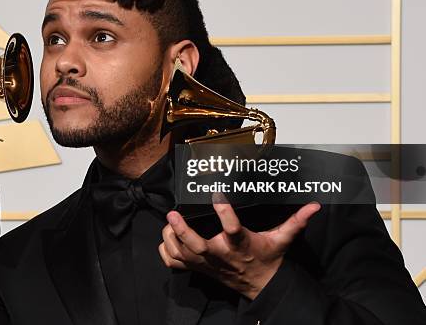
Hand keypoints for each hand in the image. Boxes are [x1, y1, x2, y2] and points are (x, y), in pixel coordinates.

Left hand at [158, 200, 320, 299]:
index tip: (217, 194)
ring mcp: (207, 264)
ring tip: (168, 223)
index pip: (232, 228)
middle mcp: (221, 255)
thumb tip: (314, 206)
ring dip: (171, 239)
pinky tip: (167, 239)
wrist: (259, 286)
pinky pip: (176, 264)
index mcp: (241, 244)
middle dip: (183, 231)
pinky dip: (166, 252)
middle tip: (174, 213)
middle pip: (197, 246)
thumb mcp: (282, 240)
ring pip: (182, 254)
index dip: (224, 212)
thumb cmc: (267, 259)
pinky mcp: (199, 269)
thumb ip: (295, 221)